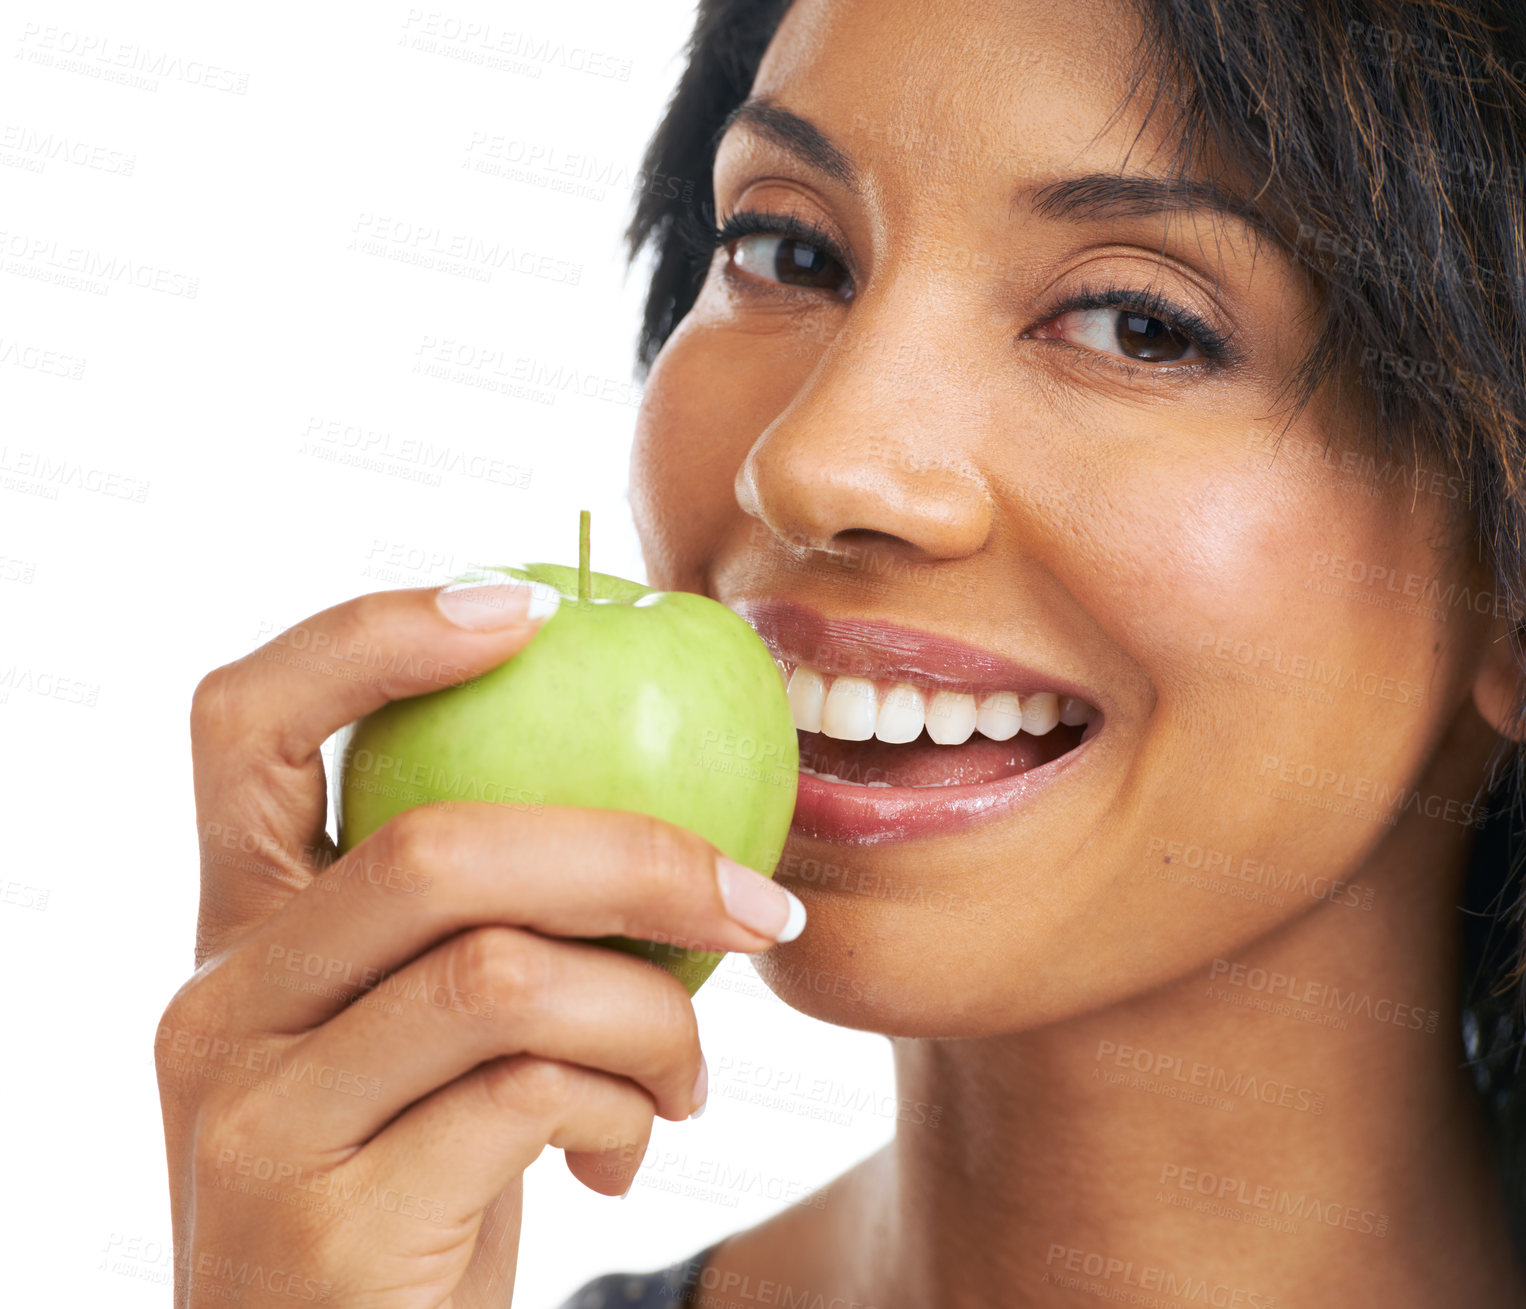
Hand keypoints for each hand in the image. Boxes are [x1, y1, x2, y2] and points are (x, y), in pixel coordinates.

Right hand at [155, 582, 802, 1306]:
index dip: (377, 638)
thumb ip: (482, 922)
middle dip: (635, 853)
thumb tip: (666, 803)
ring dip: (654, 1009)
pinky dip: (626, 1098)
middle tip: (753, 900)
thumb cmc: (417, 1176)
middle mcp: (219, 1003)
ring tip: (690, 1071)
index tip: (532, 607)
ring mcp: (257, 1115)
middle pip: (433, 846)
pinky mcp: (326, 1220)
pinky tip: (635, 1144)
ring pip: (503, 973)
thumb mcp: (424, 1035)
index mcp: (239, 929)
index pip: (246, 723)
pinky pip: (531, 1094)